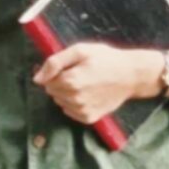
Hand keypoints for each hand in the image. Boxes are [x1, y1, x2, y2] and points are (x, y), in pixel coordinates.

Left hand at [33, 43, 148, 124]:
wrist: (131, 75)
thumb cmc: (106, 59)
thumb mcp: (80, 50)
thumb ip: (54, 62)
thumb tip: (37, 78)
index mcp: (70, 82)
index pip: (46, 81)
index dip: (56, 73)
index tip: (69, 67)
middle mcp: (74, 99)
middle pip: (52, 92)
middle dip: (60, 83)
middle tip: (79, 74)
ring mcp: (82, 111)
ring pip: (60, 102)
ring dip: (67, 94)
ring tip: (85, 83)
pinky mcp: (89, 118)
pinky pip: (70, 112)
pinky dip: (74, 104)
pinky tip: (88, 94)